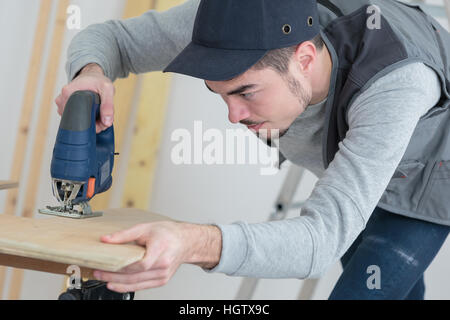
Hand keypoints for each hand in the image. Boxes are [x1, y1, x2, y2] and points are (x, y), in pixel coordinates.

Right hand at [55, 63, 114, 132]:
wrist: (91, 76)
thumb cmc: (98, 80)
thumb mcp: (107, 89)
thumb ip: (108, 105)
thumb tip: (107, 122)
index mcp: (68, 92)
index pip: (76, 117)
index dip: (90, 124)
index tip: (100, 122)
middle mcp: (62, 99)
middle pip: (75, 121)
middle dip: (90, 124)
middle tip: (100, 117)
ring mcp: (62, 104)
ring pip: (74, 121)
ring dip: (87, 122)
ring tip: (96, 113)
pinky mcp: (64, 107)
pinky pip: (73, 118)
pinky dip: (83, 118)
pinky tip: (90, 112)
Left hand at [93, 221, 221, 292]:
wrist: (185, 242)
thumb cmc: (167, 233)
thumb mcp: (145, 228)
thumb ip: (124, 235)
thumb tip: (106, 239)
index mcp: (160, 249)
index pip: (140, 264)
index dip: (122, 267)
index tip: (106, 265)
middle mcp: (163, 265)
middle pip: (135, 275)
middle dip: (114, 276)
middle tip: (98, 272)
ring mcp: (163, 275)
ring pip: (137, 284)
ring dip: (118, 283)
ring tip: (103, 278)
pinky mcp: (162, 280)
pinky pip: (142, 287)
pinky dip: (128, 287)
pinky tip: (116, 284)